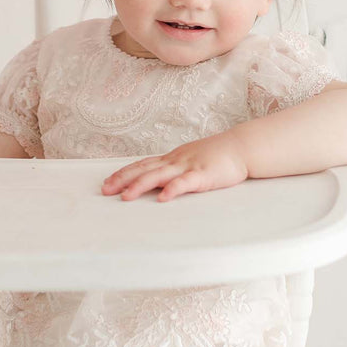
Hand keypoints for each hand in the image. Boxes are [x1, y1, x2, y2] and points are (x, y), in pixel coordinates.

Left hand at [101, 132, 248, 201]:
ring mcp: (188, 167)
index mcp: (171, 159)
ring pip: (159, 176)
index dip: (122, 174)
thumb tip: (157, 184)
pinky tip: (163, 198)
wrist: (240, 147)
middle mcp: (174, 161)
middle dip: (122, 180)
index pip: (141, 165)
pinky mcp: (203, 175)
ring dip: (140, 186)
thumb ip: (173, 171)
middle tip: (105, 190)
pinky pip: (185, 183)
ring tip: (126, 197)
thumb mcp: (189, 161)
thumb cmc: (216, 156)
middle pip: (143, 169)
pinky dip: (173, 190)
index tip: (106, 183)